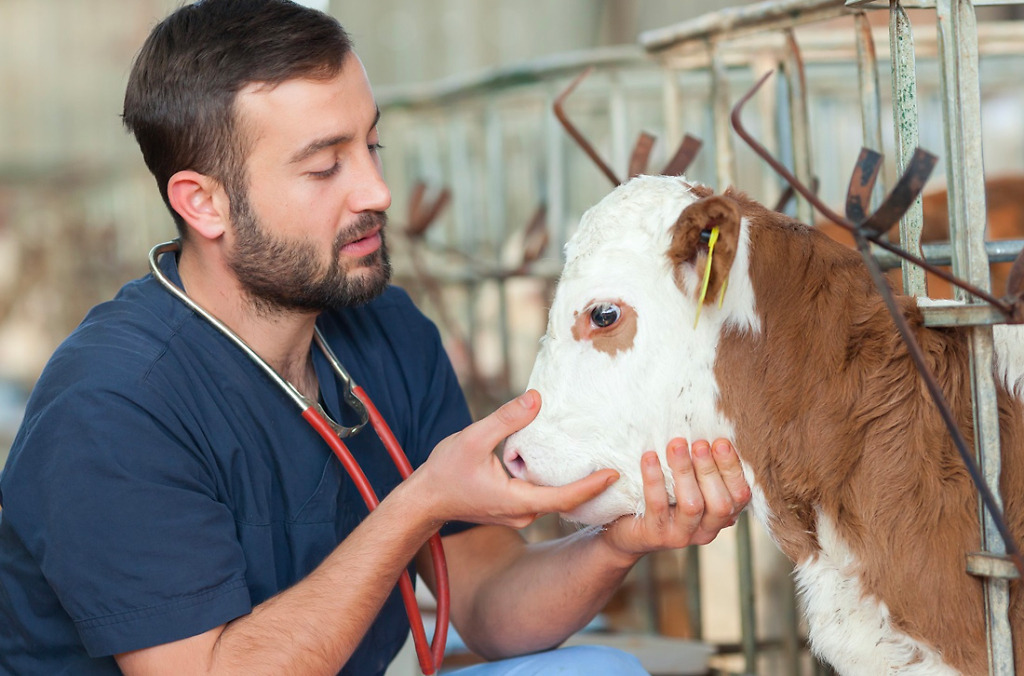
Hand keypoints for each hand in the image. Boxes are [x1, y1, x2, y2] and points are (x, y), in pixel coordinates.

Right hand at [411, 390, 619, 529]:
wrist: (424, 501)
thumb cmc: (444, 472)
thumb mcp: (473, 438)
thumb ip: (506, 419)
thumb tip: (536, 398)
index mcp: (516, 501)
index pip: (563, 498)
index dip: (590, 487)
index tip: (613, 474)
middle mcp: (522, 513)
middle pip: (565, 502)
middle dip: (592, 488)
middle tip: (620, 467)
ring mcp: (518, 515)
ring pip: (554, 502)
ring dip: (577, 488)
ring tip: (602, 467)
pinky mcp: (513, 510)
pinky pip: (543, 500)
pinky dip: (560, 487)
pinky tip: (571, 471)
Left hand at [602, 438, 750, 558]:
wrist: (624, 530)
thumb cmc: (661, 498)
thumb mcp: (685, 483)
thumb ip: (701, 468)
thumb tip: (708, 434)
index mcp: (720, 515)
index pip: (740, 496)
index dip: (733, 468)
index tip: (721, 442)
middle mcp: (706, 530)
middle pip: (721, 503)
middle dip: (710, 469)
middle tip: (699, 443)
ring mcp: (681, 535)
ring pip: (692, 505)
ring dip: (685, 471)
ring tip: (676, 445)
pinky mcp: (655, 534)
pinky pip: (658, 504)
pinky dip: (655, 479)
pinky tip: (649, 458)